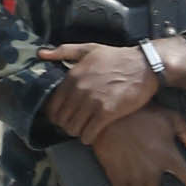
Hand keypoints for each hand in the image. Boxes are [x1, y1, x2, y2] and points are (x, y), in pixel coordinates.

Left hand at [37, 41, 159, 138]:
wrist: (144, 66)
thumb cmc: (117, 57)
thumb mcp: (89, 49)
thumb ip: (63, 51)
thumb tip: (41, 53)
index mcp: (73, 76)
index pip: (53, 105)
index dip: (56, 115)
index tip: (63, 117)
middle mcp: (79, 90)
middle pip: (62, 119)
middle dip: (66, 124)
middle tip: (74, 124)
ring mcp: (92, 102)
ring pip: (73, 128)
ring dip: (77, 132)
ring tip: (83, 129)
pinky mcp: (107, 112)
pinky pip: (89, 133)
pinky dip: (88, 137)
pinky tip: (91, 135)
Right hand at [86, 104, 185, 185]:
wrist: (109, 114)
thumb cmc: (143, 113)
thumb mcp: (171, 117)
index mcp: (169, 156)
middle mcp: (153, 169)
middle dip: (151, 182)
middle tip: (144, 166)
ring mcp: (134, 174)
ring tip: (132, 169)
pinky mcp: (116, 175)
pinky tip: (121, 176)